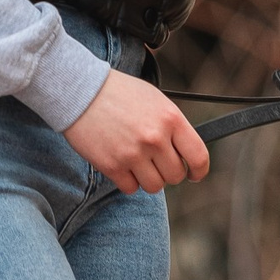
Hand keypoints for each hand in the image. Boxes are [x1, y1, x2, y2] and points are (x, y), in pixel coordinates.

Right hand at [62, 69, 210, 192]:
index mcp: (170, 118)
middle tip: (154, 160)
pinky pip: (131, 188)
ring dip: (147, 178)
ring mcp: (133, 153)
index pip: (198, 156)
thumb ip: (172, 125)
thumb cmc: (118, 93)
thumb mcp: (155, 100)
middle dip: (167, 171)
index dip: (199, 170)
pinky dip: (127, 180)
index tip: (194, 174)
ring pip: (154, 186)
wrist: (81, 90)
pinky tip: (121, 163)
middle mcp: (155, 138)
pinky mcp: (112, 166)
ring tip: (136, 161)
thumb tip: (185, 152)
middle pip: (175, 175)